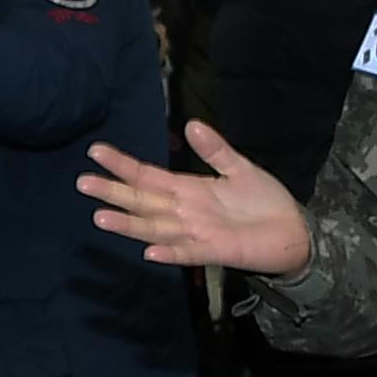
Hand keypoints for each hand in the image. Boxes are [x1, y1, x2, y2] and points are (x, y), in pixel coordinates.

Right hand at [80, 121, 312, 275]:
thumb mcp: (240, 169)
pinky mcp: (214, 251)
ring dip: (129, 224)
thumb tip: (191, 124)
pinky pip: (187, 253)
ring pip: (154, 228)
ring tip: (100, 217)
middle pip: (141, 201)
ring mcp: (196, 233)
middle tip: (82, 183)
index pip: (147, 176)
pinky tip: (150, 251)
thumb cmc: (264, 202)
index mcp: (187, 189)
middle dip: (113, 192)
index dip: (122, 165)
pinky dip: (169, 252)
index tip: (96, 152)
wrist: (293, 232)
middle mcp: (184, 212)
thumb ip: (215, 150)